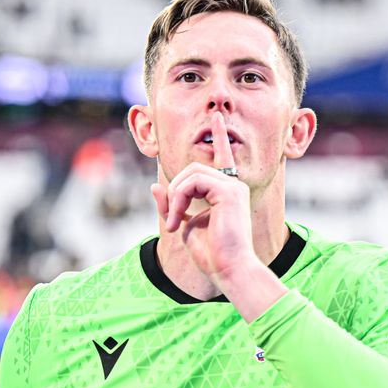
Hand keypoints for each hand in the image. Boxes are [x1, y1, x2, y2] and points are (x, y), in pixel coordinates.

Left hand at [151, 112, 256, 283]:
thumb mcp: (185, 225)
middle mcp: (233, 185)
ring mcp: (233, 186)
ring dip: (175, 198)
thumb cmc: (212, 254)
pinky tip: (180, 218)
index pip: (223, 158)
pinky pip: (192, 181)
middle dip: (175, 192)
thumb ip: (172, 204)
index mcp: (227, 191)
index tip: (216, 118)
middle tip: (174, 220)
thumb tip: (155, 186)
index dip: (219, 136)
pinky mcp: (229, 190)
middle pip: (192, 169)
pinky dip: (179, 199)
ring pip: (191, 174)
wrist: (229, 269)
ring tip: (177, 222)